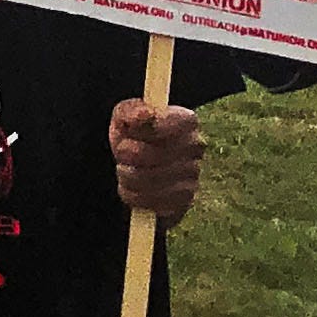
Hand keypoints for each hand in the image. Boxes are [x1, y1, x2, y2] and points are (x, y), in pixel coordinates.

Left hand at [109, 99, 204, 226]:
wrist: (138, 166)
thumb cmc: (132, 135)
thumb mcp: (125, 117)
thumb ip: (132, 112)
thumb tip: (144, 116)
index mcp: (186, 120)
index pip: (172, 123)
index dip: (147, 129)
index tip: (130, 130)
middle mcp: (196, 147)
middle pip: (156, 154)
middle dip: (128, 155)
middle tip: (120, 153)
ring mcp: (193, 176)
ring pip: (151, 181)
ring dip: (128, 177)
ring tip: (124, 171)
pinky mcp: (185, 202)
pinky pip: (154, 204)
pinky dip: (135, 197)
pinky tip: (132, 189)